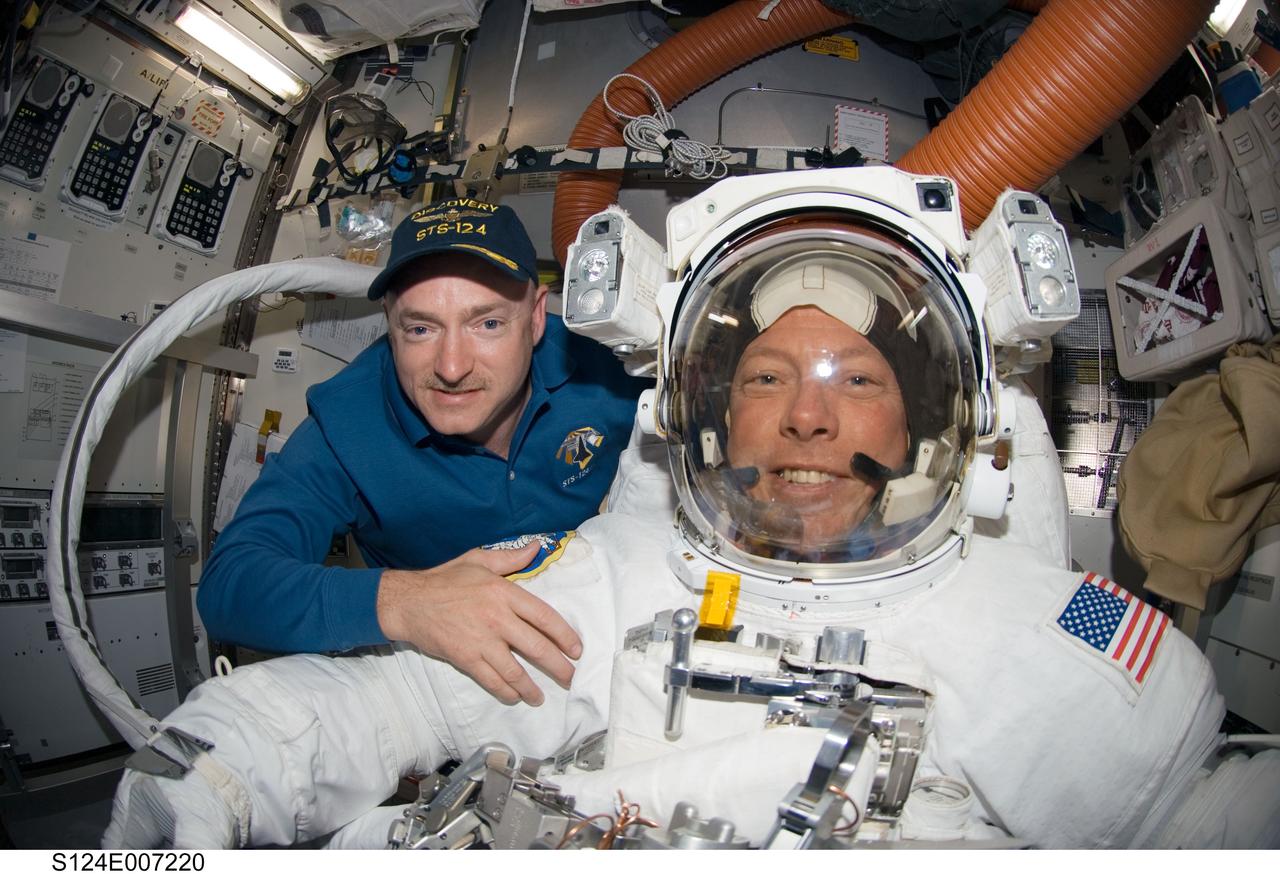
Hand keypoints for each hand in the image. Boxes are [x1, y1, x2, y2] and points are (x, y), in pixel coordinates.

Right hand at [376, 542, 582, 705]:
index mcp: (504, 592)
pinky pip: (492, 680)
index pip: (545, 617)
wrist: (409, 601)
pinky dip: (506, 692)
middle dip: (558, 666)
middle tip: (570, 678)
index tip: (577, 649)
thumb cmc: (444, 579)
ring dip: (532, 687)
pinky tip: (515, 697)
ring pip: (516, 670)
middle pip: (537, 647)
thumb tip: (537, 547)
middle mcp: (498, 618)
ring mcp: (482, 641)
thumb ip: (511, 558)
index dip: (565, 635)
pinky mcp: (466, 658)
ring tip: (542, 696)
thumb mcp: (478, 560)